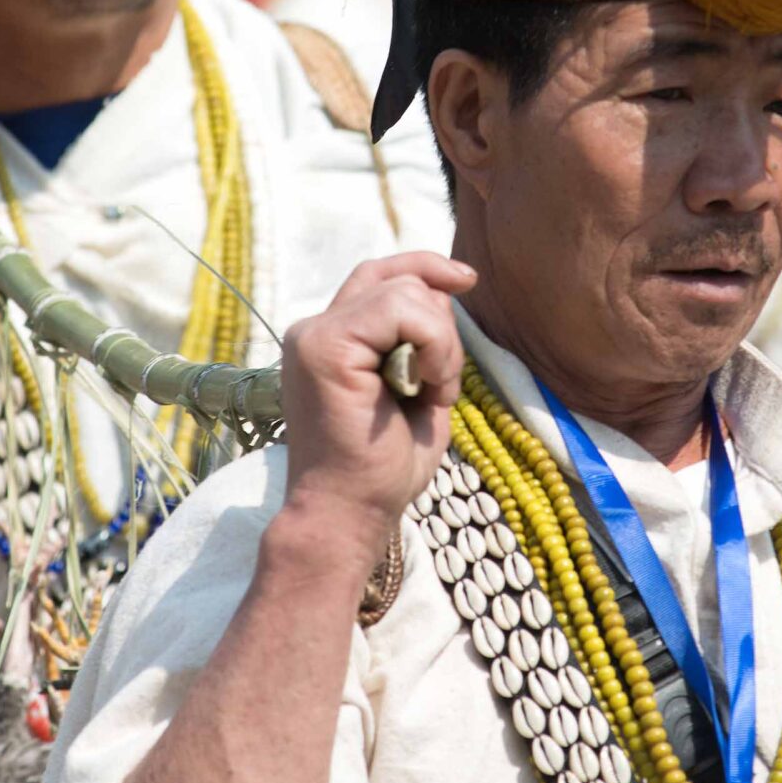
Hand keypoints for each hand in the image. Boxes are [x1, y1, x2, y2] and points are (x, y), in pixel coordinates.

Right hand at [278, 253, 474, 571]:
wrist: (349, 515)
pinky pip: (401, 311)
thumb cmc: (382, 469)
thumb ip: (423, 341)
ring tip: (433, 395)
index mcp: (331, 340)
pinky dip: (433, 346)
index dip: (424, 267)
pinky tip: (427, 390)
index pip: (378, 275)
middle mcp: (314, 330)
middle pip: (399, 279)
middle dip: (442, 325)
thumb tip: (442, 292)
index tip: (467, 280)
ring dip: (441, 344)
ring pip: (405, 292)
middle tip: (441, 388)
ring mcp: (315, 336)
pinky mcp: (325, 347)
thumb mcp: (415, 391)